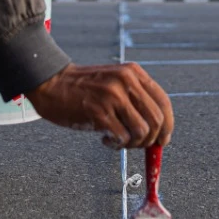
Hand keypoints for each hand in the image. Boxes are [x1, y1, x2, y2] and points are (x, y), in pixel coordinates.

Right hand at [26, 62, 173, 147]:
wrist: (50, 82)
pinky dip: (117, 145)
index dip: (168, 126)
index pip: (164, 102)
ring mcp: (112, 96)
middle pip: (157, 120)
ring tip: (118, 141)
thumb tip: (158, 131)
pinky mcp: (98, 111)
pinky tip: (105, 139)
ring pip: (142, 132)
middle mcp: (126, 81)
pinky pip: (122, 138)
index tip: (162, 140)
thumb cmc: (82, 87)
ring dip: (132, 144)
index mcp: (133, 73)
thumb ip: (135, 98)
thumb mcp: (114, 82)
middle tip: (136, 144)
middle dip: (151, 140)